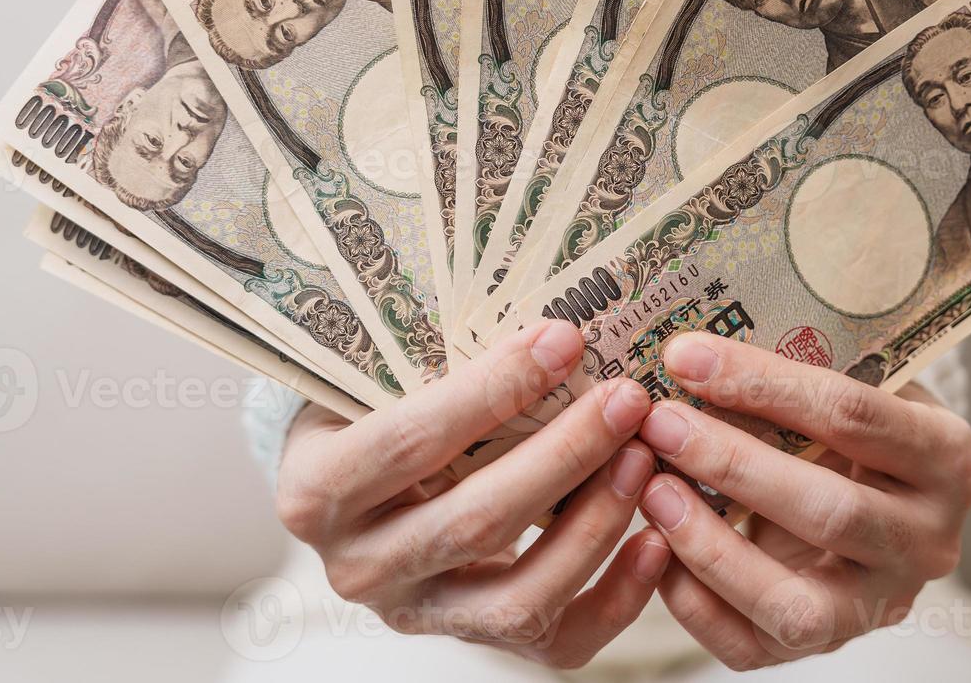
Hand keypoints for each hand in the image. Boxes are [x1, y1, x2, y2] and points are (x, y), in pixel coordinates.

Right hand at [276, 321, 670, 668]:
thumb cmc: (370, 412)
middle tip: (625, 400)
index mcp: (315, 491)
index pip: (411, 441)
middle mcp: (358, 567)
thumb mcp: (373, 381)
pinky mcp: (472, 642)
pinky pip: (554, 642)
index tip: (565, 341)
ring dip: (594, 524)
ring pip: (519, 596)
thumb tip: (552, 328)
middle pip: (476, 521)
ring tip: (642, 459)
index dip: (494, 391)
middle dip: (564, 456)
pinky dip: (615, 598)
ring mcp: (416, 614)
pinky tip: (654, 543)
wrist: (351, 486)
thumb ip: (436, 363)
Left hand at [636, 332, 970, 670]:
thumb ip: (799, 368)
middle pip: (829, 511)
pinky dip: (696, 600)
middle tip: (661, 424)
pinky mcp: (829, 644)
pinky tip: (655, 547)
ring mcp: (883, 602)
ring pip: (794, 602)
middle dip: (731, 465)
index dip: (761, 383)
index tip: (685, 356)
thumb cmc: (852, 428)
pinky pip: (754, 644)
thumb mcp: (854, 382)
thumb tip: (690, 349)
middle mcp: (929, 540)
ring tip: (652, 491)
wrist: (883, 496)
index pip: (852, 414)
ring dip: (710, 546)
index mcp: (947, 455)